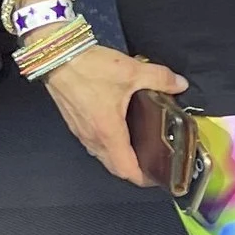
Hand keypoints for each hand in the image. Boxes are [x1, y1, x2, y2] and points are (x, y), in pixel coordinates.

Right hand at [42, 43, 188, 183]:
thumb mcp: (132, 71)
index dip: (143, 178)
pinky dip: (107, 144)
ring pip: (101, 155)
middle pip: (114, 166)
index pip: (126, 169)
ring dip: (118, 157)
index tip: (157, 177)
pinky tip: (118, 129)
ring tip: (138, 147)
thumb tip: (179, 84)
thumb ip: (159, 78)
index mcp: (108, 133)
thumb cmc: (89, 68)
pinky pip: (93, 142)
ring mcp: (80, 131)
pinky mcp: (73, 122)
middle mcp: (92, 138)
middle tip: (152, 163)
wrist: (55, 56)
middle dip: (133, 170)